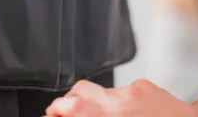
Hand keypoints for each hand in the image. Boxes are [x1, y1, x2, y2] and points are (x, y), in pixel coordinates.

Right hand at [44, 79, 196, 116]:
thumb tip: (76, 112)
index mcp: (111, 115)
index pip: (75, 107)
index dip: (59, 110)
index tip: (53, 113)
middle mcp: (119, 102)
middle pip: (81, 91)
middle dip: (68, 101)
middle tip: (64, 112)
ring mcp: (132, 91)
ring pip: (103, 92)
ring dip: (99, 104)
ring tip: (107, 116)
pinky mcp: (144, 85)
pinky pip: (124, 91)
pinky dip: (122, 102)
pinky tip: (133, 115)